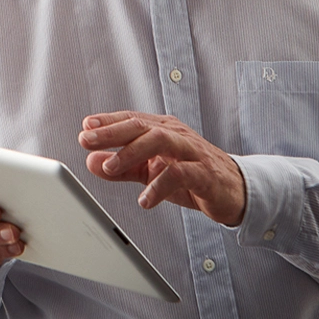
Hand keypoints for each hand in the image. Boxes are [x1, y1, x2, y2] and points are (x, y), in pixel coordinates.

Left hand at [78, 112, 246, 226]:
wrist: (233, 190)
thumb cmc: (192, 175)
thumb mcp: (152, 171)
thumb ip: (123, 167)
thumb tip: (93, 160)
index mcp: (164, 130)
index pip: (132, 119)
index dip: (108, 122)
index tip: (86, 127)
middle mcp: (176, 135)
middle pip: (141, 126)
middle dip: (112, 132)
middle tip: (87, 141)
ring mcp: (190, 151)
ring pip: (160, 141)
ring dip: (132, 152)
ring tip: (110, 167)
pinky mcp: (203, 173)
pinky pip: (180, 174)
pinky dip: (159, 186)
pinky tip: (144, 199)